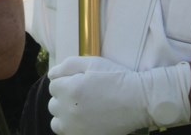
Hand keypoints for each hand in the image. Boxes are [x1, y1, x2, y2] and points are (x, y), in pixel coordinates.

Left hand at [47, 56, 190, 134]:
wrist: (139, 101)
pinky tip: (84, 121)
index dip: (66, 82)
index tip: (80, 82)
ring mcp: (76, 128)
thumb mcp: (93, 62)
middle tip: (83, 95)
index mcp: (69, 89)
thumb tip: (51, 75)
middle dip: (64, 98)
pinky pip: (67, 134)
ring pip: (57, 122)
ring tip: (81, 110)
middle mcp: (68, 110)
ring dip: (64, 115)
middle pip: (53, 104)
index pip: (53, 86)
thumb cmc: (116, 78)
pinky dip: (72, 128)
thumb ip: (67, 65)